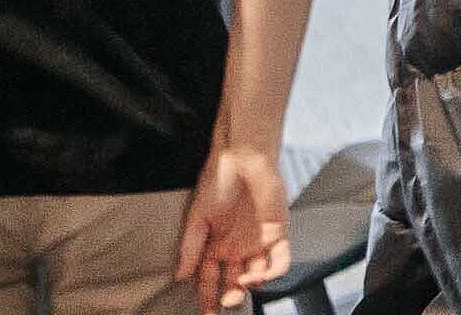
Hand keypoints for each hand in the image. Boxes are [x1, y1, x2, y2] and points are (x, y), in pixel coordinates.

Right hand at [175, 146, 290, 311]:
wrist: (243, 160)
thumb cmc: (217, 183)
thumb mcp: (197, 217)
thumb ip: (190, 247)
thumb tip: (180, 275)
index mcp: (215, 246)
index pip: (210, 279)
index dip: (207, 297)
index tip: (206, 312)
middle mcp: (236, 248)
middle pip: (233, 282)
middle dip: (229, 297)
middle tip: (224, 304)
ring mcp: (257, 243)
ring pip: (257, 275)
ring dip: (250, 286)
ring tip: (240, 288)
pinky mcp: (277, 234)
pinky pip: (280, 260)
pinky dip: (274, 272)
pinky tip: (262, 276)